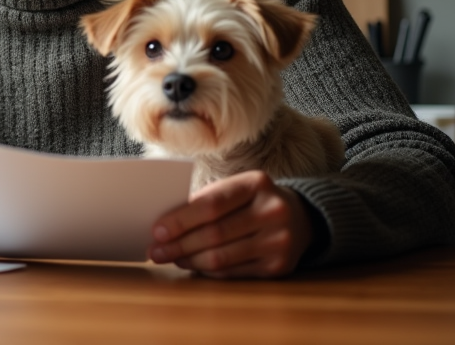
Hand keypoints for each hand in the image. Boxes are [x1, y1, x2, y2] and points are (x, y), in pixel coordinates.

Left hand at [147, 170, 313, 278]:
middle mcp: (272, 210)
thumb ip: (205, 201)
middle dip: (179, 244)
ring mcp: (279, 240)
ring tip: (170, 258)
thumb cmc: (252, 201)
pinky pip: (233, 272)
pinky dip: (208, 270)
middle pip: (215, 233)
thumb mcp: (235, 189)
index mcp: (256, 183)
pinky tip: (193, 265)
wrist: (299, 218)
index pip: (212, 204)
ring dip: (189, 260)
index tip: (157, 231)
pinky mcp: (279, 266)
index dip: (181, 219)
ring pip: (222, 256)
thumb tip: (164, 226)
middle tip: (155, 251)